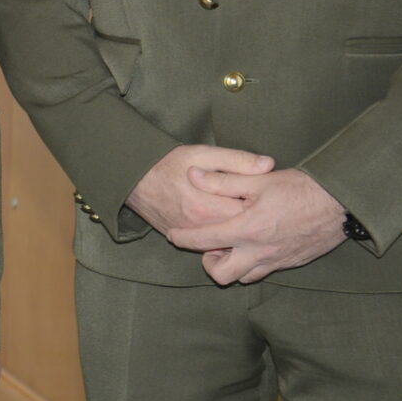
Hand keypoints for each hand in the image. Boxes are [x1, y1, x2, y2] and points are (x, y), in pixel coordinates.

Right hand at [126, 145, 273, 245]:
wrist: (131, 177)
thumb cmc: (168, 163)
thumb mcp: (203, 154)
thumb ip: (237, 160)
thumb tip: (268, 165)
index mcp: (209, 206)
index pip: (249, 215)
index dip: (264, 208)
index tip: (270, 199)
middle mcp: (199, 227)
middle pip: (239, 234)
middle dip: (253, 224)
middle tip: (263, 211)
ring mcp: (189, 236)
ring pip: (224, 244)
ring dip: (236, 234)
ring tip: (246, 220)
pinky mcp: (179, 238)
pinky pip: (206, 246)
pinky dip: (219, 239)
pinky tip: (225, 226)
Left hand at [179, 167, 347, 285]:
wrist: (342, 203)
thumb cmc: (300, 188)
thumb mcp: (258, 179)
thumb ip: (223, 181)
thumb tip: (193, 176)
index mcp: (247, 230)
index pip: (203, 241)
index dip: (182, 238)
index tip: (172, 234)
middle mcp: (260, 252)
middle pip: (222, 275)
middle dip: (209, 263)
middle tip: (210, 245)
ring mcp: (277, 260)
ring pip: (245, 277)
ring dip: (233, 265)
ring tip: (232, 245)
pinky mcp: (292, 263)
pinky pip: (265, 271)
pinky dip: (253, 263)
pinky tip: (255, 245)